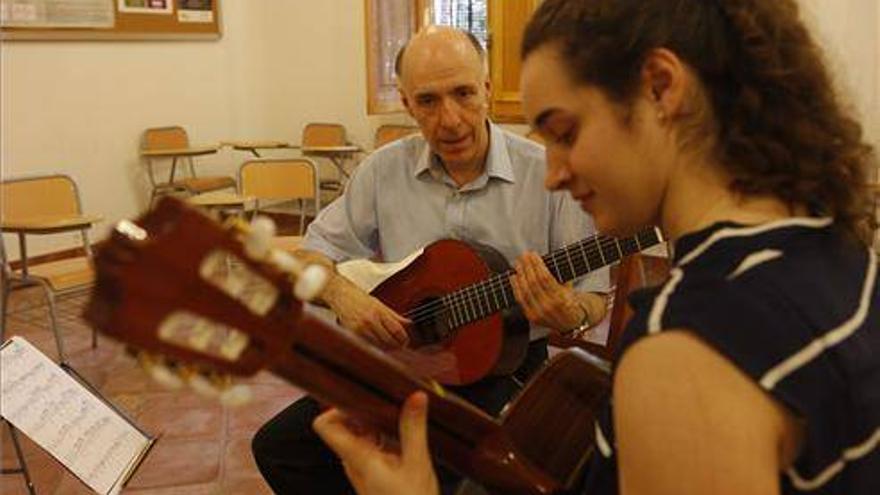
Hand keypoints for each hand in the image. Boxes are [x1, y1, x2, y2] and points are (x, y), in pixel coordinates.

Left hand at [313, 392, 439, 494]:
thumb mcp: (417, 464)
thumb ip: (414, 429)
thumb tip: (415, 397)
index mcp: (357, 458)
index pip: (326, 425)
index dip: (336, 404)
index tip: (358, 392)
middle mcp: (354, 462)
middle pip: (345, 424)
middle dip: (363, 408)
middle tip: (387, 396)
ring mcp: (363, 468)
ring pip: (360, 434)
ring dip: (376, 420)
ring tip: (400, 409)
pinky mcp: (374, 473)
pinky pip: (373, 445)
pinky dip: (385, 433)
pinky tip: (405, 430)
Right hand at [322, 274, 409, 348]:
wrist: (341, 295)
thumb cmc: (360, 299)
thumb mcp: (380, 304)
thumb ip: (394, 316)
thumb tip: (409, 323)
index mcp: (379, 312)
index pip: (397, 330)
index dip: (404, 339)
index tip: (406, 342)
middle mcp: (370, 320)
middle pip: (389, 341)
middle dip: (396, 346)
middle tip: (400, 346)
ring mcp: (360, 328)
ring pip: (378, 346)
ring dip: (386, 348)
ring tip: (389, 346)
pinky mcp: (352, 334)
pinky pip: (367, 345)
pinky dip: (374, 347)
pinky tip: (376, 344)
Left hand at [509, 252, 585, 331]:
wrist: (571, 322)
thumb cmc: (570, 300)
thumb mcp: (569, 286)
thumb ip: (559, 274)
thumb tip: (542, 259)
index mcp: (561, 298)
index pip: (544, 277)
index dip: (536, 264)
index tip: (533, 254)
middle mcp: (549, 307)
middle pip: (533, 283)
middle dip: (527, 266)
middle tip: (523, 256)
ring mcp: (539, 313)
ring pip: (525, 291)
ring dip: (520, 275)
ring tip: (518, 264)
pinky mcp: (531, 317)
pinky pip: (520, 300)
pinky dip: (515, 287)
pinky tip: (514, 277)